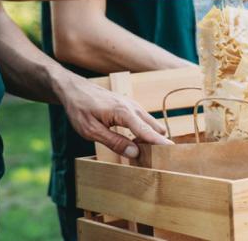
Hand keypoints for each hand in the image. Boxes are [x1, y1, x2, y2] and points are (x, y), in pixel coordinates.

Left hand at [58, 75, 173, 157]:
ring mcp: (133, 106)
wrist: (74, 89)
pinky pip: (144, 121)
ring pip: (151, 124)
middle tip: (149, 159)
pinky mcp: (131, 107)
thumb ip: (114, 142)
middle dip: (157, 142)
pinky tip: (131, 140)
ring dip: (149, 138)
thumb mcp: (91, 131)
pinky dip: (143, 132)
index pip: (146, 131)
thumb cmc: (79, 108)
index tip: (172, 151)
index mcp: (124, 113)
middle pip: (155, 128)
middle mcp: (133, 107)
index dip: (159, 143)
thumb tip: (134, 153)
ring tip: (138, 151)